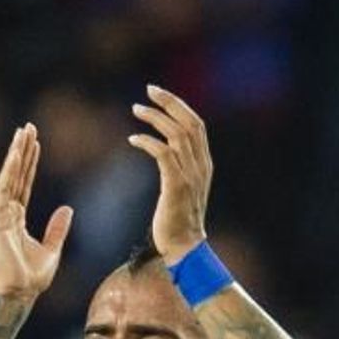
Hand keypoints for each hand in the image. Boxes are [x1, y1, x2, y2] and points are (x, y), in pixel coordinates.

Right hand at [0, 124, 74, 303]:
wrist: (17, 294)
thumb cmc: (31, 279)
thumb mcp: (51, 250)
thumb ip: (57, 228)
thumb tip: (66, 209)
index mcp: (15, 219)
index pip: (24, 184)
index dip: (30, 164)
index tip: (35, 144)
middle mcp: (4, 213)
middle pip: (16, 175)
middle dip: (22, 151)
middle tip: (28, 127)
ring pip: (9, 177)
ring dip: (16, 154)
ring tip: (22, 132)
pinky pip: (4, 188)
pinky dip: (10, 170)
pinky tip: (16, 153)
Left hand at [129, 86, 215, 262]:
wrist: (185, 247)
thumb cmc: (178, 220)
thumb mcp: (183, 187)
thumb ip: (179, 166)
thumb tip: (164, 147)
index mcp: (204, 164)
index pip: (196, 125)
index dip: (178, 105)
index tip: (158, 94)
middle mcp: (200, 166)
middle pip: (189, 123)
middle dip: (169, 102)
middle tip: (149, 90)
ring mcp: (191, 176)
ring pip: (176, 134)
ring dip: (155, 118)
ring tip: (136, 110)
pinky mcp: (177, 186)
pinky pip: (163, 154)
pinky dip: (148, 142)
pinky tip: (133, 140)